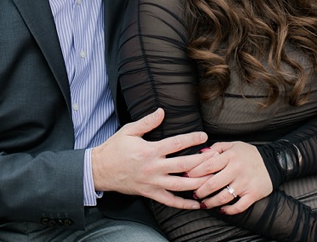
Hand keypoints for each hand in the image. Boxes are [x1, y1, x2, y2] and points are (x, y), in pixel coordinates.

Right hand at [90, 109, 207, 208]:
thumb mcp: (129, 130)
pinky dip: (184, 204)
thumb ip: (147, 122)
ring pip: (180, 186)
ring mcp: (153, 183)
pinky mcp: (150, 193)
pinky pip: (170, 201)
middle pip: (183, 166)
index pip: (176, 144)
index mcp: (150, 150)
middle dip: (201, 163)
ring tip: (212, 180)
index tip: (204, 137)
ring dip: (197, 183)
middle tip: (216, 159)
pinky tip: (196, 204)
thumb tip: (162, 111)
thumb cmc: (114, 148)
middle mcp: (154, 168)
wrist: (100, 170)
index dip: (191, 140)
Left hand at [187, 140, 271, 213]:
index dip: (195, 172)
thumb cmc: (249, 154)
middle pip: (213, 183)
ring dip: (211, 202)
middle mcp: (237, 169)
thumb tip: (200, 152)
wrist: (272, 162)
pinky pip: (239, 206)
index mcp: (230, 156)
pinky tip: (222, 210)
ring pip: (224, 197)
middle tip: (194, 194)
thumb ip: (217, 148)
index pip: (208, 165)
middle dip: (200, 191)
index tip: (186, 177)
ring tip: (204, 204)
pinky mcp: (253, 194)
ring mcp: (245, 183)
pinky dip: (229, 210)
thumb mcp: (234, 145)